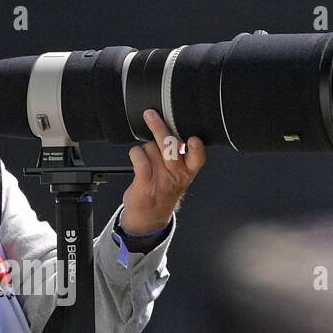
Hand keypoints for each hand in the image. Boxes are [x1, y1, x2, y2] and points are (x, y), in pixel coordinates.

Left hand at [120, 109, 205, 233]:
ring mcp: (160, 179)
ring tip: (146, 159)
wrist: (149, 217)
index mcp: (188, 171)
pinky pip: (139, 158)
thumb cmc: (163, 191)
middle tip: (150, 115)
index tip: (193, 139)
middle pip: (169, 145)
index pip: (197, 158)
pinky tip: (136, 156)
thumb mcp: (179, 176)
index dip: (196, 148)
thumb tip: (171, 132)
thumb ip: (179, 155)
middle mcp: (176, 175)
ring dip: (145, 148)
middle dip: (158, 127)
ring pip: (150, 147)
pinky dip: (135, 153)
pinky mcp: (145, 182)